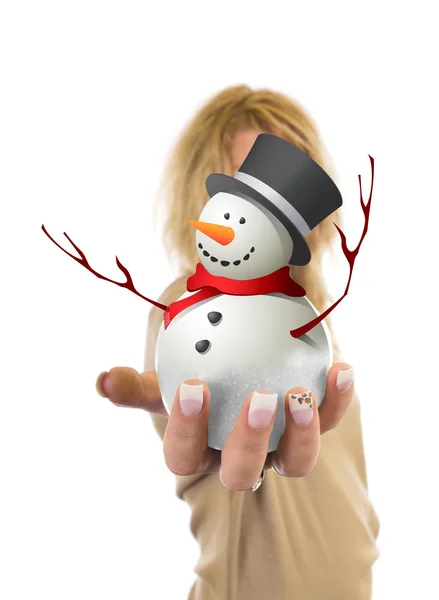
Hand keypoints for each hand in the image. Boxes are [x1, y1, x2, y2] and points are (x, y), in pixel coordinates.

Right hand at [95, 363, 354, 490]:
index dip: (187, 429)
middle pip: (243, 472)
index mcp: (200, 451)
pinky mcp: (314, 430)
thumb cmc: (200, 380)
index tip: (192, 387)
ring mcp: (280, 449)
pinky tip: (341, 368)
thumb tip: (102, 380)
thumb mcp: (166, 382)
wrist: (241, 367)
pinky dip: (338, 399)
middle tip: (257, 397)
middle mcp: (241, 460)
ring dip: (302, 433)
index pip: (185, 455)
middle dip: (249, 441)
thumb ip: (139, 386)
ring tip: (301, 393)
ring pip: (295, 463)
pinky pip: (330, 422)